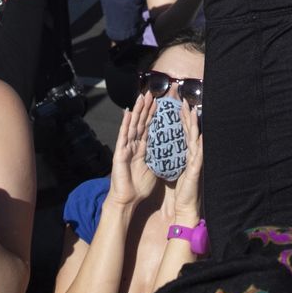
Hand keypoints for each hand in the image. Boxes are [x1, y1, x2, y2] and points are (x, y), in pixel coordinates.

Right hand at [108, 93, 158, 207]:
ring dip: (138, 111)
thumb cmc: (140, 187)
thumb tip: (171, 150)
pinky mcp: (120, 152)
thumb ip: (159, 157)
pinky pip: (124, 135)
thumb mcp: (154, 168)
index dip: (154, 115)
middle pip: (141, 123)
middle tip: (150, 93)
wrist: (128, 199)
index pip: (149, 128)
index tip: (159, 102)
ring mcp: (126, 147)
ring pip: (133, 125)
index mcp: (143, 149)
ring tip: (141, 97)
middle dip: (146, 108)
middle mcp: (134, 145)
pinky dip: (126, 124)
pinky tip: (128, 112)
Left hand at [170, 101, 202, 226]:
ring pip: (195, 140)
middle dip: (188, 117)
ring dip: (194, 126)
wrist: (186, 206)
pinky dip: (198, 146)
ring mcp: (196, 162)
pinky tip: (199, 137)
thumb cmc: (182, 189)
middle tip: (185, 102)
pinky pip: (197, 156)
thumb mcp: (177, 169)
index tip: (179, 106)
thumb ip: (176, 157)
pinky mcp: (195, 171)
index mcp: (186, 155)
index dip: (182, 120)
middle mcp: (193, 156)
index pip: (184, 133)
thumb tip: (171, 147)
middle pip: (190, 132)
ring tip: (193, 112)